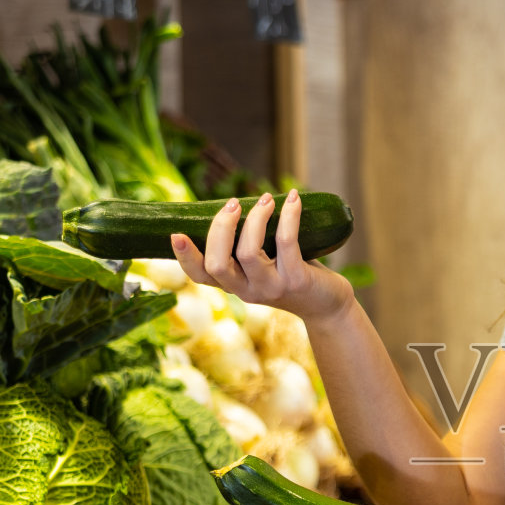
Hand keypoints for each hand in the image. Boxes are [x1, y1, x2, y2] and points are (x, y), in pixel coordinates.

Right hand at [171, 190, 353, 323]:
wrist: (327, 305)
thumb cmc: (292, 275)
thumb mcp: (263, 264)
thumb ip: (244, 244)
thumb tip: (231, 205)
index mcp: (233, 284)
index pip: (200, 275)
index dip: (184, 257)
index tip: (177, 234)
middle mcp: (247, 291)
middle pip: (217, 262)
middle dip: (221, 227)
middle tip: (233, 203)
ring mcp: (271, 288)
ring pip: (248, 252)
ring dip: (255, 218)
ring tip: (266, 199)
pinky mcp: (296, 281)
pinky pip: (286, 243)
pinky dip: (288, 216)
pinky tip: (294, 199)